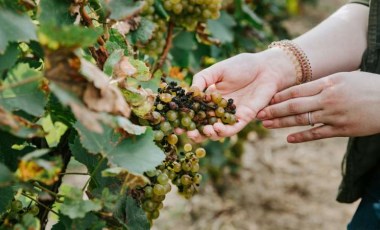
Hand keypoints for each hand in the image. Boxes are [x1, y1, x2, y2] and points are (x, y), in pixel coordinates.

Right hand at [187, 49, 295, 141]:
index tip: (175, 124)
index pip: (196, 112)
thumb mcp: (216, 70)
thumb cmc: (241, 66)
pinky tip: (216, 129)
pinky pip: (233, 128)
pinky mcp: (245, 118)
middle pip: (204, 125)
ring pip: (218, 131)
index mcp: (210, 99)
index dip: (185, 119)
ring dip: (209, 134)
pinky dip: (224, 131)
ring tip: (202, 131)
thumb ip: (202, 79)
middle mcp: (219, 110)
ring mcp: (232, 115)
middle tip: (187, 133)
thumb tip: (189, 92)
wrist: (265, 67)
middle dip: (195, 132)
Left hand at [257, 72, 379, 142]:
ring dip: (281, 123)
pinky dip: (302, 136)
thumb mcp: (346, 78)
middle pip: (294, 105)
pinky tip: (288, 138)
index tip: (265, 99)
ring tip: (266, 125)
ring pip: (302, 120)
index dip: (278, 96)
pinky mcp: (342, 130)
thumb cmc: (369, 86)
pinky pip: (317, 134)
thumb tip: (304, 87)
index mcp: (328, 83)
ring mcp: (334, 115)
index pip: (297, 90)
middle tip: (257, 113)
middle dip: (273, 110)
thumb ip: (324, 83)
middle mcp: (328, 99)